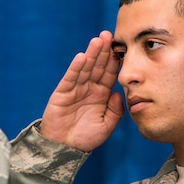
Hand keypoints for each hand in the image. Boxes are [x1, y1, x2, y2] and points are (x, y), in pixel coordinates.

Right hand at [39, 31, 123, 151]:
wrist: (64, 149)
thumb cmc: (85, 138)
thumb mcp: (106, 126)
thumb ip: (115, 111)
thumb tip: (118, 93)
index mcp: (100, 95)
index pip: (109, 73)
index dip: (114, 60)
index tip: (122, 46)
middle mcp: (88, 89)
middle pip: (97, 66)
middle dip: (103, 51)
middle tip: (109, 34)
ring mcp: (75, 89)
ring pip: (84, 69)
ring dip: (91, 54)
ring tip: (97, 40)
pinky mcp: (62, 93)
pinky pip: (70, 79)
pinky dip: (75, 68)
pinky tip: (81, 57)